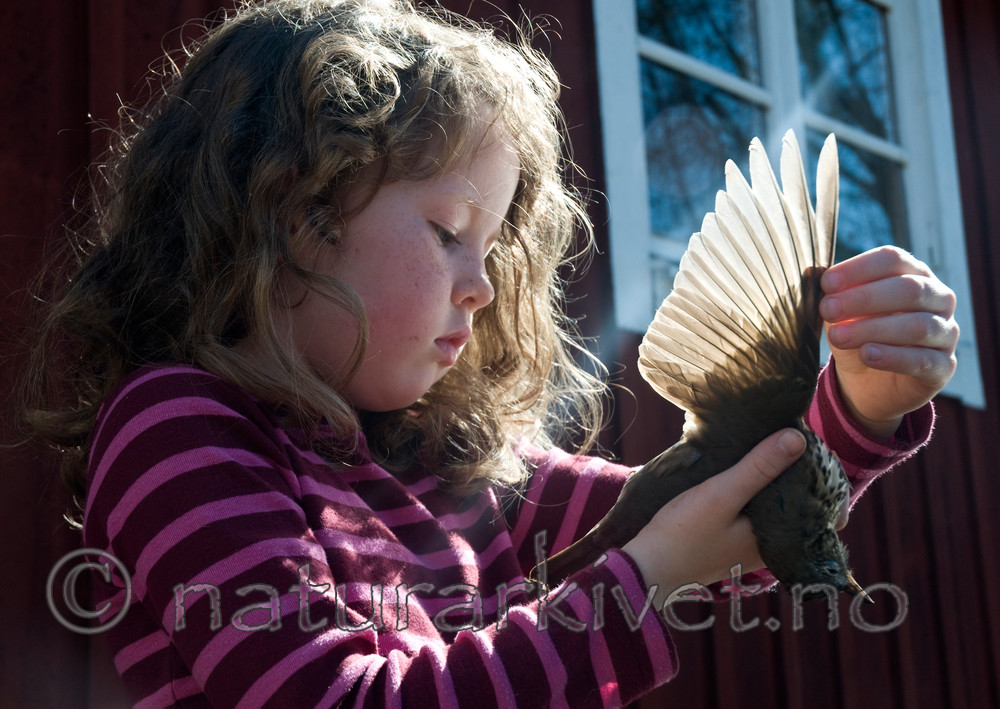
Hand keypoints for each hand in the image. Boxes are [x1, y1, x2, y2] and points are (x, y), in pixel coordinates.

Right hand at [622, 429, 806, 604]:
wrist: (647, 569)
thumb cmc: (683, 534)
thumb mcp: (721, 494)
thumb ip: (758, 468)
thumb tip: (799, 439)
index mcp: (780, 538)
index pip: (823, 509)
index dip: (823, 478)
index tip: (813, 448)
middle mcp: (772, 545)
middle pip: (800, 506)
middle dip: (798, 475)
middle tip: (790, 439)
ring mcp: (752, 544)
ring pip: (777, 508)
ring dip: (775, 481)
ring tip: (768, 448)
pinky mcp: (732, 540)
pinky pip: (757, 512)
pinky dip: (757, 492)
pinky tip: (742, 472)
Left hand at [820, 246, 957, 437]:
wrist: (866, 383)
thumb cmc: (857, 335)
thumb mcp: (841, 312)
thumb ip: (833, 293)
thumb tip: (812, 272)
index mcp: (913, 274)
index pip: (893, 259)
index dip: (859, 269)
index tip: (827, 282)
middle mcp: (938, 299)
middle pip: (909, 289)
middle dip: (864, 299)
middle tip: (828, 310)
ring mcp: (946, 333)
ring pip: (918, 326)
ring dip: (873, 329)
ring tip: (839, 337)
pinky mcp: (943, 367)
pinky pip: (923, 360)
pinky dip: (893, 357)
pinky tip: (867, 355)